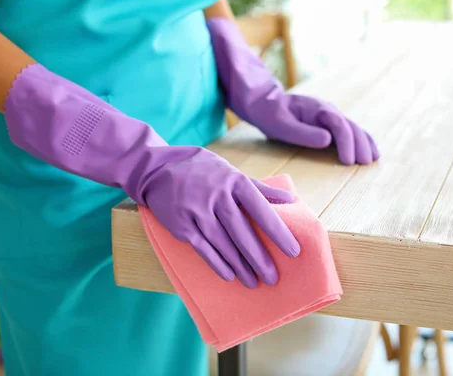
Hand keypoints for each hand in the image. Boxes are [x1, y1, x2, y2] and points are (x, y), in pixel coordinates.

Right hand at [144, 147, 300, 288]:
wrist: (159, 169)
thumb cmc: (204, 172)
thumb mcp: (232, 172)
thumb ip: (260, 188)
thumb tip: (291, 200)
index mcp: (235, 181)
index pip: (261, 210)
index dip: (278, 232)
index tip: (293, 251)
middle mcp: (216, 195)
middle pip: (242, 232)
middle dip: (259, 257)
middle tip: (273, 278)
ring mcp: (197, 210)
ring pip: (223, 243)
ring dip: (240, 266)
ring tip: (253, 282)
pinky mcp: (181, 225)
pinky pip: (202, 248)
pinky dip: (217, 263)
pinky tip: (230, 276)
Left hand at [207, 17, 379, 164]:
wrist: (264, 103)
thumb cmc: (269, 114)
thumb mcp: (280, 124)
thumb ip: (303, 132)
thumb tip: (328, 139)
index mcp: (317, 109)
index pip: (338, 125)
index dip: (347, 143)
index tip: (349, 161)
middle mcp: (327, 110)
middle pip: (351, 126)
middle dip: (360, 144)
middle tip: (364, 164)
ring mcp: (330, 115)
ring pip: (353, 128)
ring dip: (365, 142)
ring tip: (372, 159)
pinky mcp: (329, 122)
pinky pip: (349, 130)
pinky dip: (361, 140)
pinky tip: (369, 151)